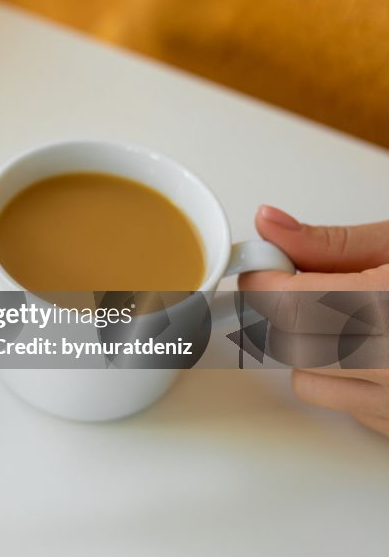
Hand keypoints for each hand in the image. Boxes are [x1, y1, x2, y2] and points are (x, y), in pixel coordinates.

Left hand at [239, 205, 388, 436]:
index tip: (267, 267)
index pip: (285, 305)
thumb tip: (271, 224)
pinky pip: (352, 409)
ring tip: (369, 322)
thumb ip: (335, 243)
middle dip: (291, 312)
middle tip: (318, 285)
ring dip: (319, 352)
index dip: (266, 281)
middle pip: (291, 345)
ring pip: (312, 383)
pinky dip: (357, 383)